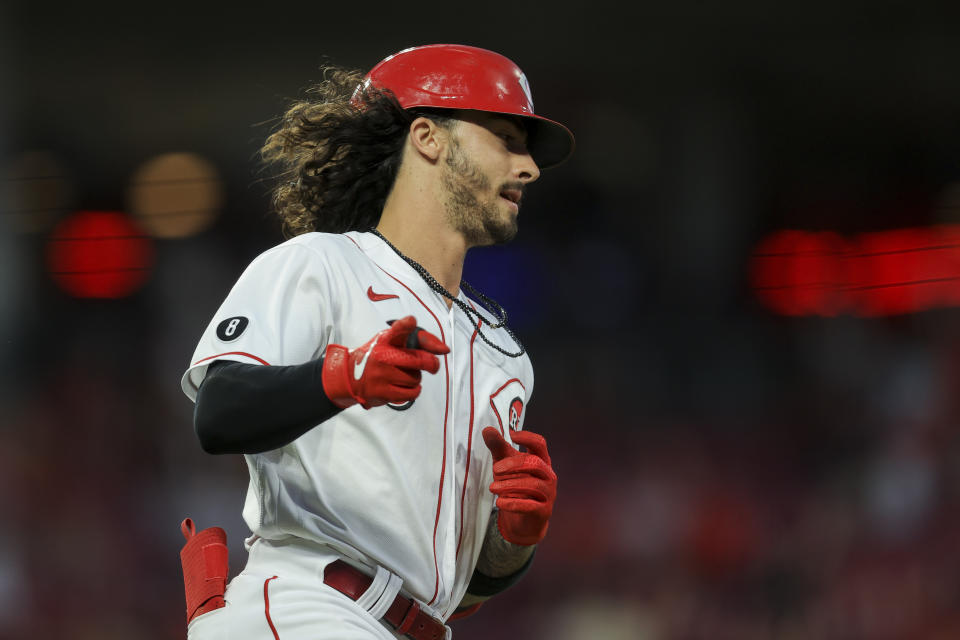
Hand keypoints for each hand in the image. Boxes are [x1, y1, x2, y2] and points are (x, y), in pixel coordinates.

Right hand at [322, 316, 449, 408]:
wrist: (350, 376)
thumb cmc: (379, 356)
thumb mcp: (392, 342)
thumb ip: (420, 341)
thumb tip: (444, 350)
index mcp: (386, 339)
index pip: (397, 330)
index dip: (405, 325)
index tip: (411, 321)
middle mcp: (383, 355)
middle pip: (419, 360)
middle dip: (430, 364)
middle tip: (431, 365)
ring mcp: (381, 374)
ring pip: (416, 378)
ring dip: (416, 378)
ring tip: (404, 375)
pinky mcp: (382, 392)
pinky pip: (412, 393)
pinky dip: (413, 391)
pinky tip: (404, 386)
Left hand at [482, 427, 556, 545]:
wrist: (523, 520)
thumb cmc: (515, 487)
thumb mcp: (504, 465)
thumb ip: (498, 447)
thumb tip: (487, 429)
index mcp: (541, 460)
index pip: (540, 444)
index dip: (527, 437)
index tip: (511, 435)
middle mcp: (548, 475)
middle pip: (535, 463)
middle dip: (514, 464)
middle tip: (495, 469)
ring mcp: (548, 493)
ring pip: (533, 485)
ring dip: (510, 485)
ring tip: (492, 488)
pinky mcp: (544, 511)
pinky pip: (530, 506)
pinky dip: (514, 503)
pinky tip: (499, 503)